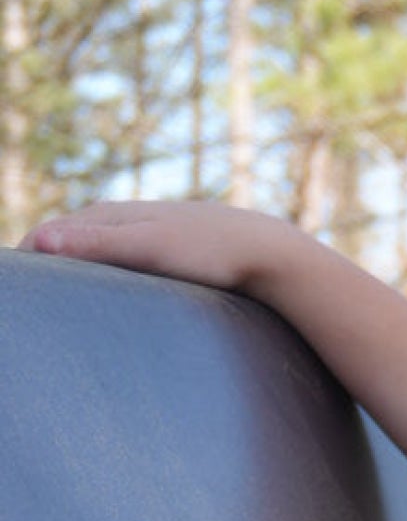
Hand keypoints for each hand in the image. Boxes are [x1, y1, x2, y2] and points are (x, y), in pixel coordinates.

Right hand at [21, 198, 300, 297]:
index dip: (27, 262)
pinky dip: (98, 275)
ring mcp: (141, 233)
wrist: (266, 251)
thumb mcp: (150, 248)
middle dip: (42, 265)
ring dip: (68, 270)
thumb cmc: (210, 250)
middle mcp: (120, 219)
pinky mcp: (161, 251)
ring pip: (89, 250)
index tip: (13, 298)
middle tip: (23, 305)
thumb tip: (40, 242)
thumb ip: (96, 246)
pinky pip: (115, 261)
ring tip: (51, 304)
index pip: (48, 236)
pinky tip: (102, 296)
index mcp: (108, 215)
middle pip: (64, 241)